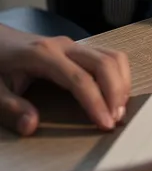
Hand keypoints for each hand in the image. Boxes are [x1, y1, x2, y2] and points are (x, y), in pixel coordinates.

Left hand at [0, 30, 129, 134]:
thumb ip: (9, 107)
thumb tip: (31, 126)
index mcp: (43, 55)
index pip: (79, 79)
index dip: (96, 102)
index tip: (105, 124)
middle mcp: (64, 45)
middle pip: (104, 63)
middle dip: (116, 92)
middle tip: (117, 119)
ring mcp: (74, 44)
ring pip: (113, 56)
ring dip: (122, 83)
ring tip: (119, 108)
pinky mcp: (79, 49)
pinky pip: (109, 56)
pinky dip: (119, 75)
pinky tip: (114, 94)